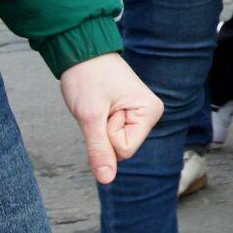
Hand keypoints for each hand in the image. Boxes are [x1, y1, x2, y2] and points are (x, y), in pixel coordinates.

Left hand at [59, 53, 162, 184]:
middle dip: (103, 132)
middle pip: (121, 148)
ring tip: (100, 104)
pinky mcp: (129, 113)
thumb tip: (107, 179)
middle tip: (100, 106)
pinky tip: (101, 105)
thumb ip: (100, 149)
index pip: (124, 150)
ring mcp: (140, 114)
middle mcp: (150, 114)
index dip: (106, 135)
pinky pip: (112, 133)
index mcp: (150, 112)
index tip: (104, 110)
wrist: (81, 52)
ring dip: (100, 127)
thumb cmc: (88, 77)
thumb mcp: (90, 116)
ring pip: (115, 142)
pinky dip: (100, 123)